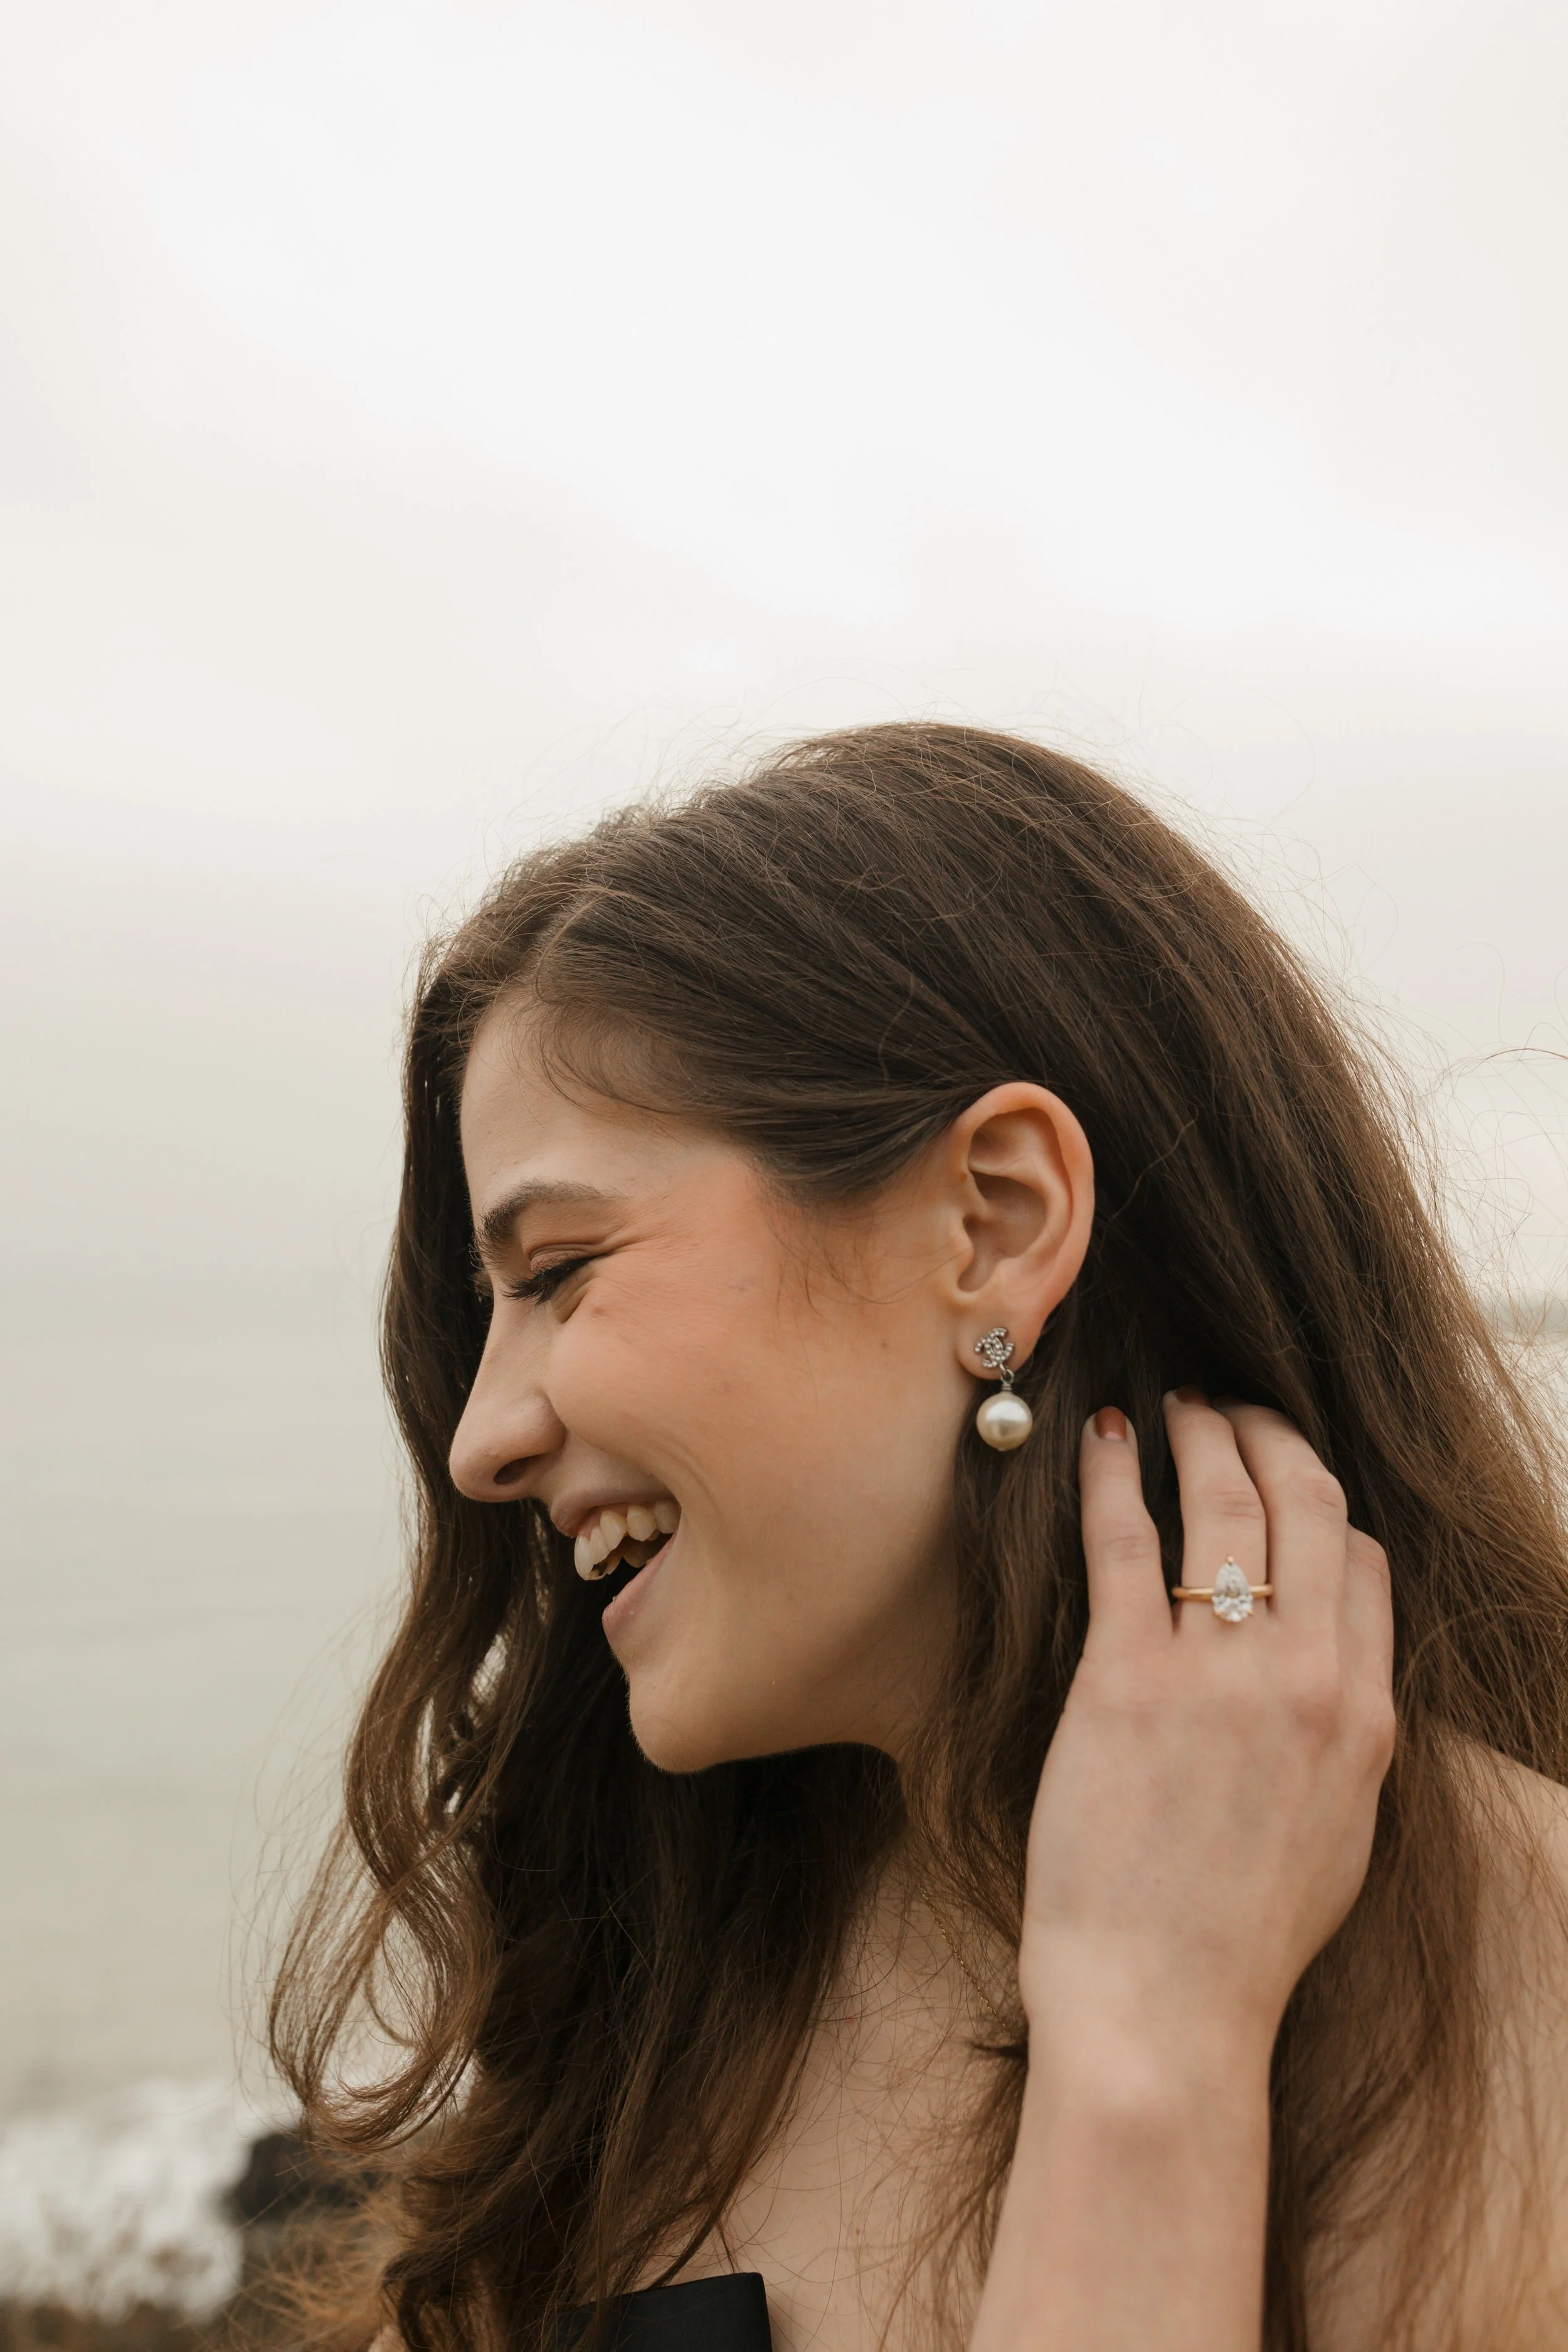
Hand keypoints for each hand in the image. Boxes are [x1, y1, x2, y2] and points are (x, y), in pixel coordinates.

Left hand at [1017, 1391, 1394, 2066]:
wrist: (1164, 2009)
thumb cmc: (1238, 1938)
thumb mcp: (1336, 1835)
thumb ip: (1341, 1739)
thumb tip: (1331, 1673)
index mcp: (1365, 1718)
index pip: (1364, 1563)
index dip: (1321, 1502)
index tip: (1282, 1475)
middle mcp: (1307, 1680)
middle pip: (1305, 1505)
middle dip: (1269, 1435)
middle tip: (1230, 1407)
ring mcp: (1219, 1676)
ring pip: (1224, 1504)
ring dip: (1199, 1434)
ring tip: (1173, 1405)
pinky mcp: (1126, 1681)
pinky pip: (1124, 1542)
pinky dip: (1110, 1476)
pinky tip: (1097, 1441)